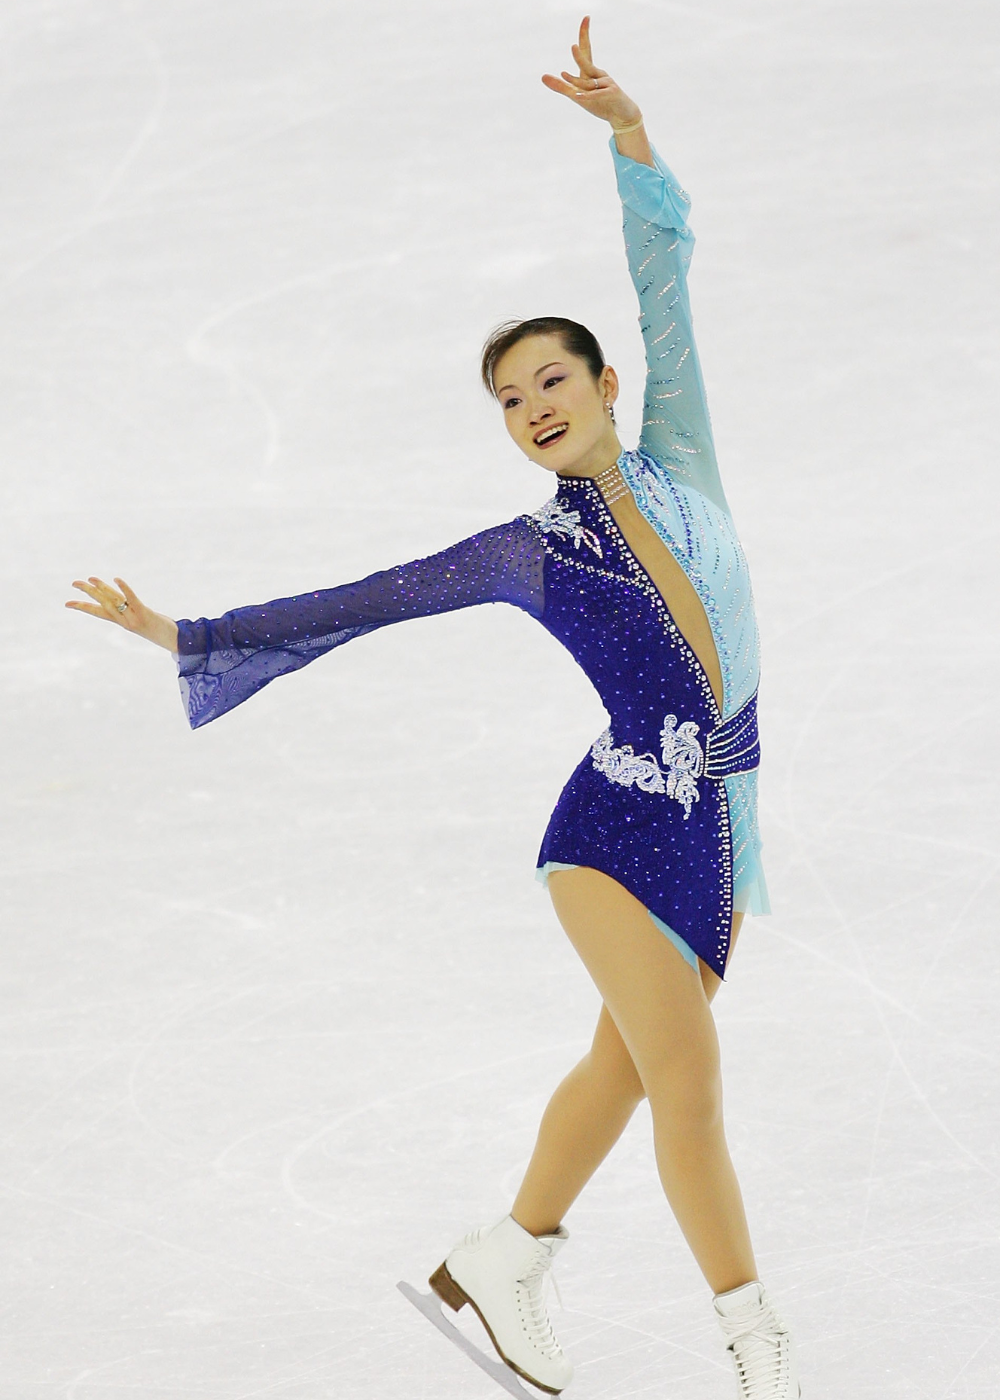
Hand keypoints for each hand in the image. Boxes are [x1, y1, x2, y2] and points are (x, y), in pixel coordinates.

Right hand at [65, 575, 178, 650]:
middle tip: (74, 583)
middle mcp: (124, 621)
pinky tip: (116, 579)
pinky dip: (124, 588)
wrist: (173, 640)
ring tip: (91, 579)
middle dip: (88, 592)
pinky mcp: (144, 614)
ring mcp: (133, 618)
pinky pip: (131, 599)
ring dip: (102, 588)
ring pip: (114, 601)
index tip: (67, 603)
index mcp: (121, 621)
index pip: (98, 612)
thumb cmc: (158, 629)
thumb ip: (130, 611)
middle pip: (103, 603)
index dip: (82, 607)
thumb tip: (121, 600)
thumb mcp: (140, 620)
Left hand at [541, 15, 641, 129]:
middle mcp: (599, 74)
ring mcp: (606, 83)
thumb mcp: (577, 94)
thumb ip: (561, 86)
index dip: (584, 34)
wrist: (622, 114)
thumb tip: (542, 76)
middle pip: (586, 62)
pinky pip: (595, 95)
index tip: (586, 17)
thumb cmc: (601, 102)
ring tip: (563, 74)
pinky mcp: (611, 94)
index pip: (586, 50)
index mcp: (590, 72)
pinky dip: (587, 96)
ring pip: (587, 83)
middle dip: (580, 54)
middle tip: (572, 46)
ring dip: (575, 80)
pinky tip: (577, 96)